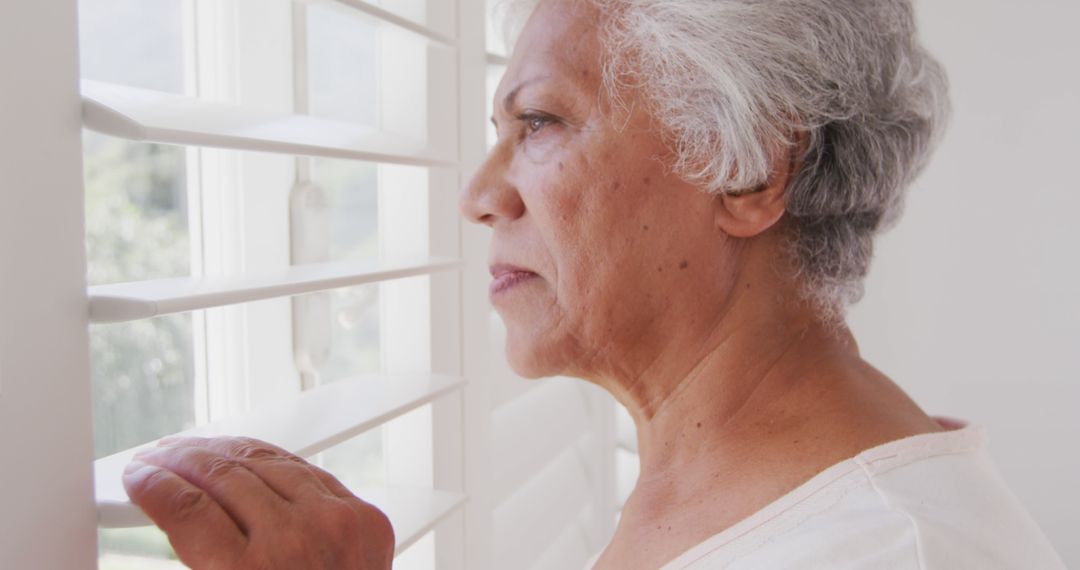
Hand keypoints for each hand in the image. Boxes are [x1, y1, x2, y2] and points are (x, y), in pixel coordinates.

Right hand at [123, 436, 394, 569]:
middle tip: (156, 458)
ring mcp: (335, 522)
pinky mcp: (363, 515)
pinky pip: (307, 472)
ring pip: (265, 462)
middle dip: (181, 460)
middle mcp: (295, 541)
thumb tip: (169, 509)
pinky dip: (271, 461)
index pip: (188, 508)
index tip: (139, 478)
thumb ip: (200, 554)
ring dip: (221, 451)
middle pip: (222, 476)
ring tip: (192, 450)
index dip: (155, 486)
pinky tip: (246, 457)